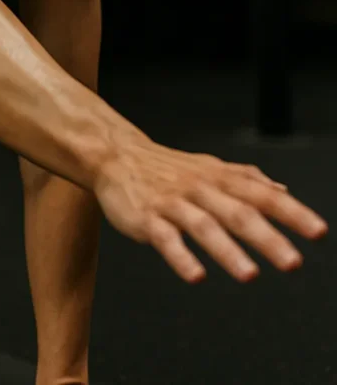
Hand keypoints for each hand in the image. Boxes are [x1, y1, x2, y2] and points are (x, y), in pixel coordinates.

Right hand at [93, 140, 328, 282]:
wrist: (115, 155)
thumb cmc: (166, 167)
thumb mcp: (210, 166)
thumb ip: (247, 178)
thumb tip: (283, 189)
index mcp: (219, 177)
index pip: (263, 194)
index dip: (292, 212)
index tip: (317, 232)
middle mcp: (199, 189)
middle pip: (237, 212)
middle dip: (267, 238)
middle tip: (292, 262)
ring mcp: (172, 203)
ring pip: (202, 226)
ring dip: (227, 251)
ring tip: (249, 276)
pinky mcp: (146, 219)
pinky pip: (165, 238)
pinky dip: (181, 257)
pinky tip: (196, 275)